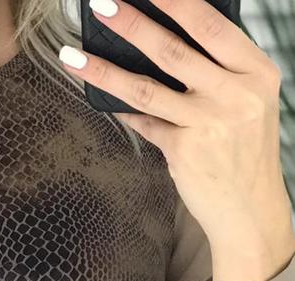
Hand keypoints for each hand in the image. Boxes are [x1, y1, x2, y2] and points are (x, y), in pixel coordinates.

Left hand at [59, 0, 294, 280]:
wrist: (250, 210)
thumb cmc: (244, 150)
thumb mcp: (249, 101)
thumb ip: (220, 71)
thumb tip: (167, 35)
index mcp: (256, 72)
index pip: (211, 26)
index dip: (176, 3)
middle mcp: (235, 95)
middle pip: (174, 51)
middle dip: (133, 24)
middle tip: (101, 5)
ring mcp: (208, 125)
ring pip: (146, 89)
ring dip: (105, 70)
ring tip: (73, 55)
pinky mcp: (183, 152)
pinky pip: (143, 123)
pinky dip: (121, 109)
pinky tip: (99, 97)